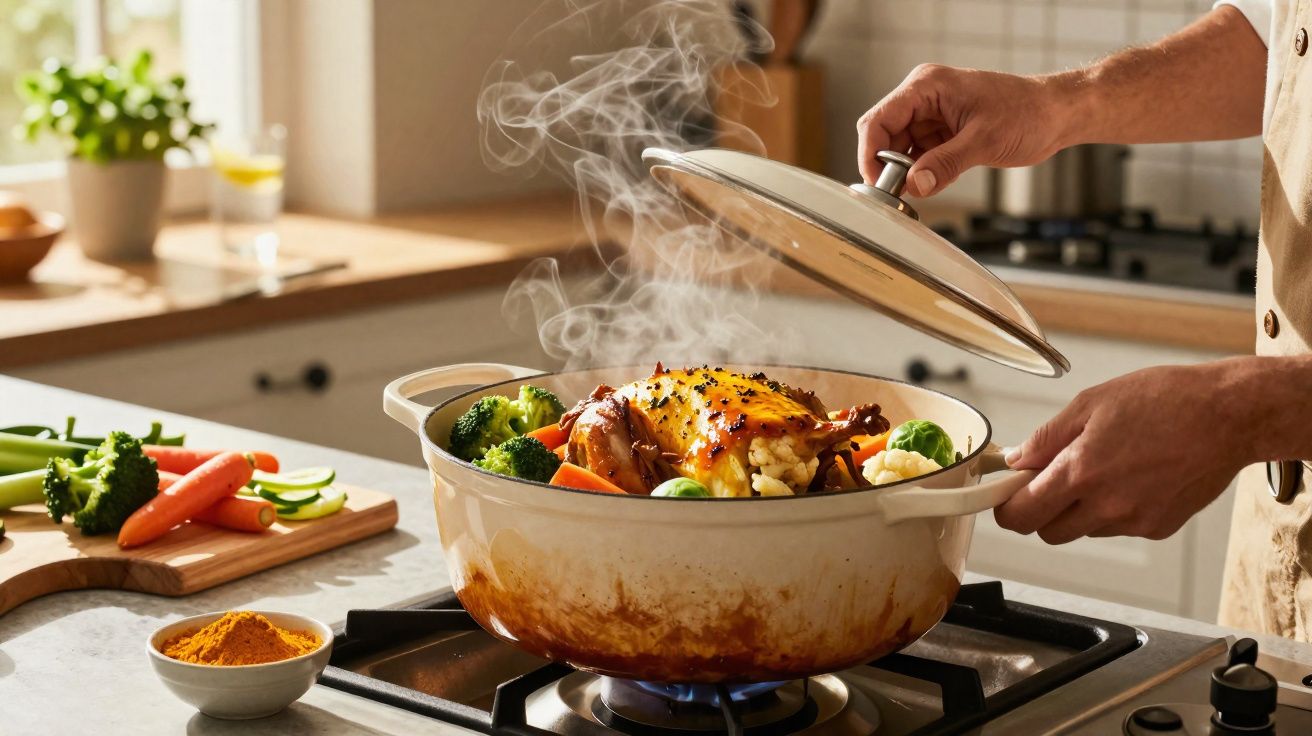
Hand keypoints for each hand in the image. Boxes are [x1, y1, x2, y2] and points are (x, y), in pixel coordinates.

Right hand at [856, 65, 1077, 196]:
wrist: (1057, 114)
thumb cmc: (1029, 112)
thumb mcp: (985, 141)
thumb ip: (946, 163)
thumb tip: (915, 185)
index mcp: (927, 86)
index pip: (879, 119)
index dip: (871, 153)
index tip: (876, 183)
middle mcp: (924, 97)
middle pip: (884, 135)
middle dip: (888, 166)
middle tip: (899, 193)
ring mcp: (932, 115)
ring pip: (899, 149)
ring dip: (906, 172)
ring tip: (924, 187)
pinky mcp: (942, 132)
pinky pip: (919, 156)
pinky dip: (922, 173)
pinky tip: (936, 181)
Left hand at [994, 362, 1251, 544]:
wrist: (1230, 415)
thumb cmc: (1167, 400)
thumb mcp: (1091, 404)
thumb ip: (1047, 438)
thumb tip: (1017, 460)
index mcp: (1082, 472)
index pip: (1022, 516)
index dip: (1006, 509)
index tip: (1004, 497)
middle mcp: (1107, 505)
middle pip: (1048, 532)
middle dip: (1040, 511)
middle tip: (1050, 479)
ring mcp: (1135, 521)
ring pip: (1084, 530)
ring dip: (1079, 509)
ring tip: (1103, 467)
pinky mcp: (1158, 528)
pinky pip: (1118, 527)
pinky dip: (1113, 509)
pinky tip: (1132, 476)